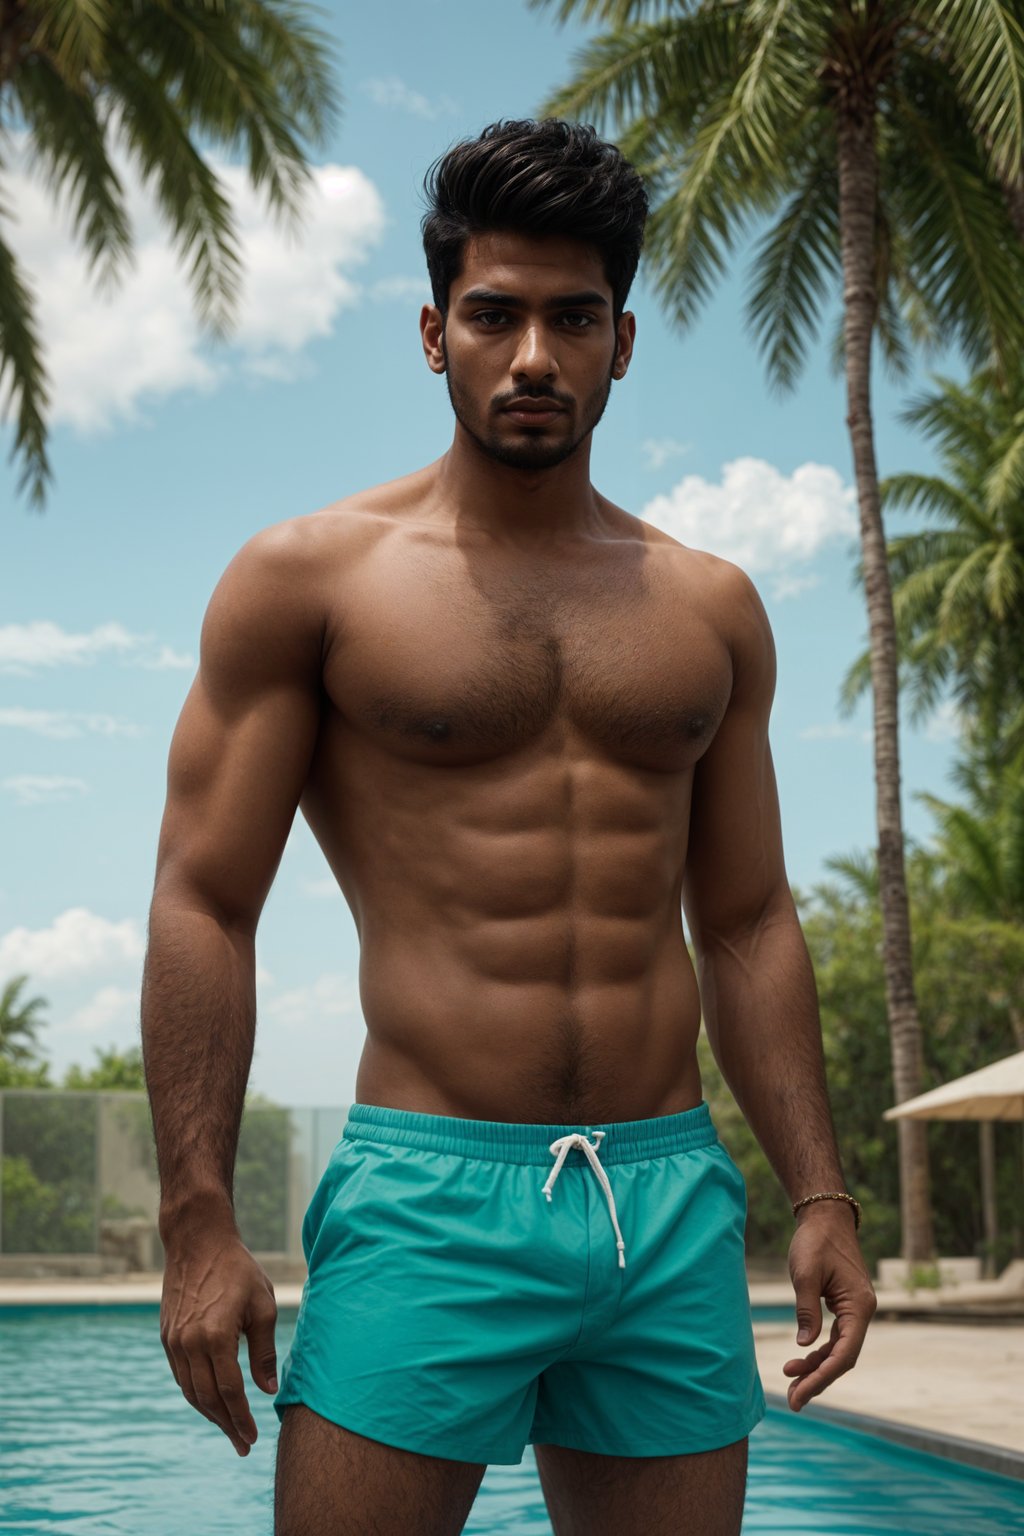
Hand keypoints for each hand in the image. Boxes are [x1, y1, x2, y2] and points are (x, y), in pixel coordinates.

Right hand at [160, 1229, 278, 1455]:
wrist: (198, 1241)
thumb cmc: (237, 1269)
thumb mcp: (262, 1305)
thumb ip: (264, 1350)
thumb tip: (267, 1390)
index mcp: (215, 1336)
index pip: (229, 1391)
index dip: (242, 1418)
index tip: (252, 1438)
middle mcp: (189, 1343)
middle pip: (208, 1398)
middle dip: (226, 1425)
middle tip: (242, 1444)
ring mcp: (173, 1341)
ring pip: (190, 1391)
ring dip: (209, 1414)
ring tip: (229, 1428)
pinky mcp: (166, 1336)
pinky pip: (181, 1376)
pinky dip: (196, 1394)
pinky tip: (211, 1401)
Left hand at [782, 1203, 875, 1411]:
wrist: (824, 1216)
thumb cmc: (815, 1241)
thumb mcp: (806, 1274)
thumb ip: (807, 1310)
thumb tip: (805, 1346)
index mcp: (859, 1306)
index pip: (845, 1354)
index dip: (823, 1377)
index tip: (801, 1393)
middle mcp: (862, 1312)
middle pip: (843, 1358)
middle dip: (818, 1379)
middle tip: (793, 1400)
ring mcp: (855, 1311)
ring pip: (839, 1350)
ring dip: (816, 1367)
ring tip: (789, 1380)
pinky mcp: (845, 1307)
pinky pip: (834, 1338)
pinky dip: (818, 1351)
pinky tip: (799, 1361)